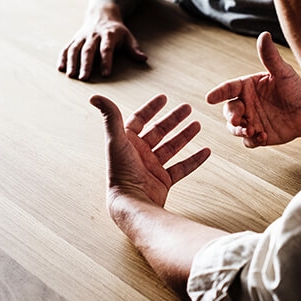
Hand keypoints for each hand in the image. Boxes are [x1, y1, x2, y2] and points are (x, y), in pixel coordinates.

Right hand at [58, 6, 147, 80]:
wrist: (102, 14)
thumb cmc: (117, 31)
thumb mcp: (128, 37)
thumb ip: (134, 48)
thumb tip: (143, 59)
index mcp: (108, 35)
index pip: (107, 49)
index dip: (106, 61)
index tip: (106, 75)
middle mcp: (93, 35)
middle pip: (88, 50)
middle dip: (86, 64)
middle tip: (84, 78)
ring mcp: (82, 37)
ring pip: (75, 49)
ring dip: (72, 62)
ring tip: (71, 76)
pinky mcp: (74, 39)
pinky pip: (67, 48)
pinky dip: (63, 57)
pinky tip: (60, 68)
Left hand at [90, 94, 210, 209]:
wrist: (131, 203)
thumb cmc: (121, 173)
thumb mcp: (116, 140)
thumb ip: (110, 117)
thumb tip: (95, 96)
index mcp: (127, 143)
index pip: (139, 120)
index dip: (151, 108)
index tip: (164, 98)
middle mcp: (139, 154)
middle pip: (159, 131)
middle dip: (173, 119)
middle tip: (187, 107)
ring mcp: (152, 168)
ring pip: (171, 147)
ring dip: (184, 136)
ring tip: (197, 125)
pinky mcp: (163, 181)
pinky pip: (182, 168)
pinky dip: (194, 160)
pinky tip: (206, 151)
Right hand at [206, 32, 300, 147]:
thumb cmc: (294, 88)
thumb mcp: (283, 72)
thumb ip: (270, 57)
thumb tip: (264, 34)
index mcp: (246, 87)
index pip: (228, 89)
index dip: (218, 93)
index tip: (209, 98)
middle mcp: (245, 104)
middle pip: (229, 111)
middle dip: (231, 116)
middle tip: (239, 121)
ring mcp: (250, 120)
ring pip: (234, 128)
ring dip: (239, 130)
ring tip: (251, 131)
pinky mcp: (257, 135)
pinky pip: (248, 141)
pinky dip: (252, 140)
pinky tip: (263, 136)